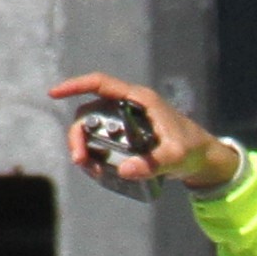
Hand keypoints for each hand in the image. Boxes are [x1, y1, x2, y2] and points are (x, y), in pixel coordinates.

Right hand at [49, 74, 238, 191]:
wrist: (202, 158)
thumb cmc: (192, 149)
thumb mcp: (174, 157)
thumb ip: (152, 164)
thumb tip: (123, 171)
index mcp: (139, 100)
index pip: (101, 84)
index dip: (76, 85)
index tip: (54, 94)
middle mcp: (129, 106)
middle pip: (90, 112)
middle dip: (78, 134)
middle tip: (80, 160)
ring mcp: (126, 121)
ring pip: (93, 128)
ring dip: (85, 147)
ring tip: (91, 170)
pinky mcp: (126, 136)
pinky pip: (101, 141)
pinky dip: (95, 154)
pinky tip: (99, 171)